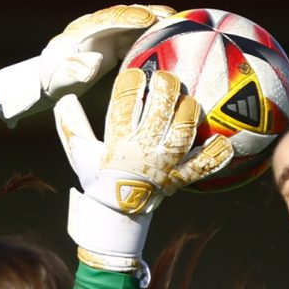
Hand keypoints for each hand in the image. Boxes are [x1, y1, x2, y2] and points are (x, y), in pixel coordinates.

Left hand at [0, 4, 175, 124]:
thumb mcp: (60, 80)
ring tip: (180, 22)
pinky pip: (135, 36)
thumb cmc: (54, 82)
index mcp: (82, 32)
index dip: (129, 16)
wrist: (49, 81)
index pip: (109, 18)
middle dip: (149, 13)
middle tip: (172, 14)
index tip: (149, 17)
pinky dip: (152, 35)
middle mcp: (96, 27)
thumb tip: (94, 61)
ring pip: (133, 23)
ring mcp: (106, 34)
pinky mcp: (113, 43)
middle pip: (125, 15)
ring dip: (155, 22)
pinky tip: (171, 39)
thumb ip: (75, 70)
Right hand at [56, 67, 234, 267]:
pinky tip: (225, 141)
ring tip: (188, 100)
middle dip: (165, 87)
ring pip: (183, 132)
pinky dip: (217, 155)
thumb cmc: (99, 178)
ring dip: (188, 111)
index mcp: (117, 141)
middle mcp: (143, 151)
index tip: (134, 73)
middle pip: (160, 110)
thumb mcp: (80, 153)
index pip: (124, 102)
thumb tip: (63, 98)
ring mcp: (164, 165)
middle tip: (166, 78)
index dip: (131, 82)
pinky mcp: (180, 178)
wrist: (116, 215)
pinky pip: (203, 166)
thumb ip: (72, 125)